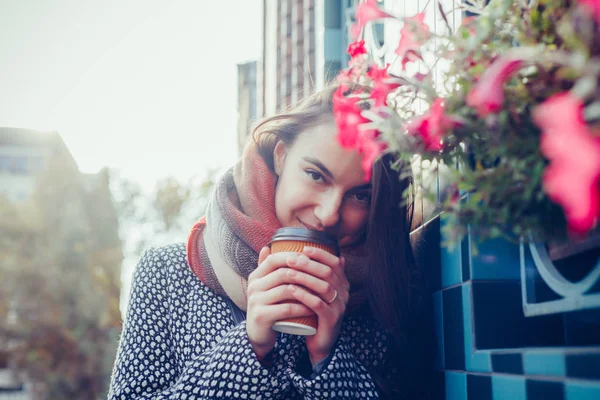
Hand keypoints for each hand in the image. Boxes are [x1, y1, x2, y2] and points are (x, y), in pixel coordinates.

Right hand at [246, 247, 313, 358]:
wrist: (257, 334)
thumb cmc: (268, 307)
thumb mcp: (265, 286)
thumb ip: (266, 268)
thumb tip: (268, 246)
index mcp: (256, 276)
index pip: (274, 259)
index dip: (293, 257)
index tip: (310, 259)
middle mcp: (253, 286)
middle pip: (282, 273)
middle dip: (304, 273)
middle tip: (320, 276)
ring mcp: (256, 301)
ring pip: (286, 290)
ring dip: (306, 291)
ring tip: (320, 292)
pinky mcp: (261, 316)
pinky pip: (286, 308)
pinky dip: (302, 307)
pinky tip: (313, 307)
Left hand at [285, 246, 348, 365]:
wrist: (319, 342)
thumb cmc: (314, 312)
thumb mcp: (315, 291)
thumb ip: (313, 272)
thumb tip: (305, 249)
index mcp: (342, 284)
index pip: (335, 263)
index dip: (320, 254)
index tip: (304, 248)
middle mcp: (344, 294)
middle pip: (328, 272)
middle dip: (308, 263)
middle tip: (290, 259)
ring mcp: (339, 307)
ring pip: (324, 287)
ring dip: (305, 277)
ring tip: (288, 272)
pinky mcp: (331, 320)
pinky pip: (318, 305)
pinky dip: (304, 295)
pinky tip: (291, 289)